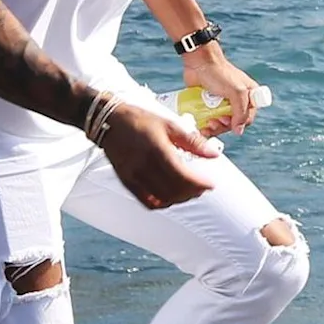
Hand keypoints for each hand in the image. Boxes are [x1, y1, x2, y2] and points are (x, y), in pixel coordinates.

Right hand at [98, 107, 218, 210]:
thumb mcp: (170, 126)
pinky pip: (147, 202)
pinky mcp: (126, 182)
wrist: (109, 122)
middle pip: (174, 191)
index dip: (200, 184)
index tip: (211, 184)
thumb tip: (214, 155)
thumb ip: (193, 142)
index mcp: (157, 149)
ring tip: (189, 191)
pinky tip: (170, 196)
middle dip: (193, 192)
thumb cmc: (140, 120)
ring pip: (162, 199)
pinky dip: (162, 203)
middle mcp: (144, 166)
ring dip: (180, 199)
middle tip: (202, 187)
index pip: (183, 176)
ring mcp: (134, 176)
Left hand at [179, 42, 270, 131]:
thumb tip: (238, 131)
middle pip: (233, 123)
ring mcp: (222, 103)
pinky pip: (208, 119)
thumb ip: (241, 112)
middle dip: (223, 126)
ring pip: (220, 123)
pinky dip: (205, 125)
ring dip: (213, 128)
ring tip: (206, 125)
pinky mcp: (209, 105)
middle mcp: (237, 101)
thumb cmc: (219, 73)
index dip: (238, 124)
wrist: (198, 62)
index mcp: (249, 96)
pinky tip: (200, 126)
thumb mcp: (237, 91)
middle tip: (213, 122)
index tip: (226, 121)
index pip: (247, 118)